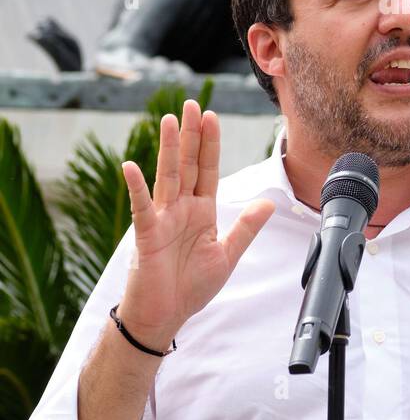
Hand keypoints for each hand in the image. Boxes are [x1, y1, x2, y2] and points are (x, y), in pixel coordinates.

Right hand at [118, 99, 274, 349]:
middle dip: (191, 135)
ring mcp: (163, 218)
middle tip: (192, 104)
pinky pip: (142, 207)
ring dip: (169, 149)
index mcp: (202, 211)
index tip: (212, 117)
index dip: (210, 144)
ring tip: (170, 120)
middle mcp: (181, 208)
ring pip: (168, 176)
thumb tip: (268, 203)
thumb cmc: (192, 286)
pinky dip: (137, 187)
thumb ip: (245, 227)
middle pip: (188, 164)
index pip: (208, 170)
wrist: (166, 315)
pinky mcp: (147, 234)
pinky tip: (131, 166)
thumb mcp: (228, 255)